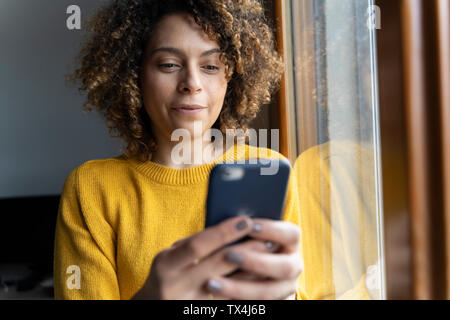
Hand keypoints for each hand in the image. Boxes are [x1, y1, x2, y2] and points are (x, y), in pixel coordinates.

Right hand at [132, 216, 276, 299]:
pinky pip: (229, 302)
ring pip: (229, 286)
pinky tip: (260, 278)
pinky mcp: (200, 314)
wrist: (153, 306)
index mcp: (165, 264)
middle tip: (269, 239)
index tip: (246, 221)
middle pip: (218, 265)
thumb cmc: (166, 274)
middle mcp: (175, 286)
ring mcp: (188, 304)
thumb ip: (194, 244)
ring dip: (253, 270)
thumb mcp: (171, 256)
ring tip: (270, 258)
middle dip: (247, 250)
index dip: (223, 232)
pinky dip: (246, 288)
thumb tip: (231, 227)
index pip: (198, 245)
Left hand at [205, 219, 302, 299]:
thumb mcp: (252, 233)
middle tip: (229, 255)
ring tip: (211, 282)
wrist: (256, 269)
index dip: (272, 230)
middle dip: (256, 262)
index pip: (291, 234)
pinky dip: (234, 300)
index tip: (250, 225)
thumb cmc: (248, 241)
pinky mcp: (274, 303)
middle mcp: (294, 266)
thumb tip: (232, 223)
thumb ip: (246, 229)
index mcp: (291, 243)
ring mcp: (285, 288)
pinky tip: (215, 296)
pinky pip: (256, 305)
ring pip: (267, 292)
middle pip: (284, 267)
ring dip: (238, 288)